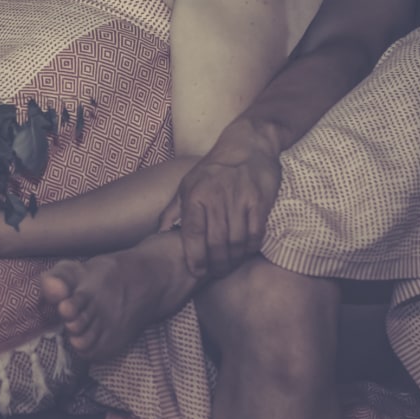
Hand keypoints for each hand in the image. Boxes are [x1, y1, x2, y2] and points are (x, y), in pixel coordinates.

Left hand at [160, 135, 281, 277]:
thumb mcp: (188, 184)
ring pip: (236, 241)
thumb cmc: (214, 169)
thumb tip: (159, 233)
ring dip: (234, 259)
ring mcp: (240, 199)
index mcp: (195, 195)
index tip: (197, 272)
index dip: (194, 258)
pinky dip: (251, 247)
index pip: (192, 234)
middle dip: (216, 264)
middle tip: (216, 273)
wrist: (248, 145)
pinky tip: (246, 251)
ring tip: (230, 266)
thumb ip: (173, 210)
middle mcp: (216, 198)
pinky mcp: (260, 200)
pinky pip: (255, 232)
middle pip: (216, 243)